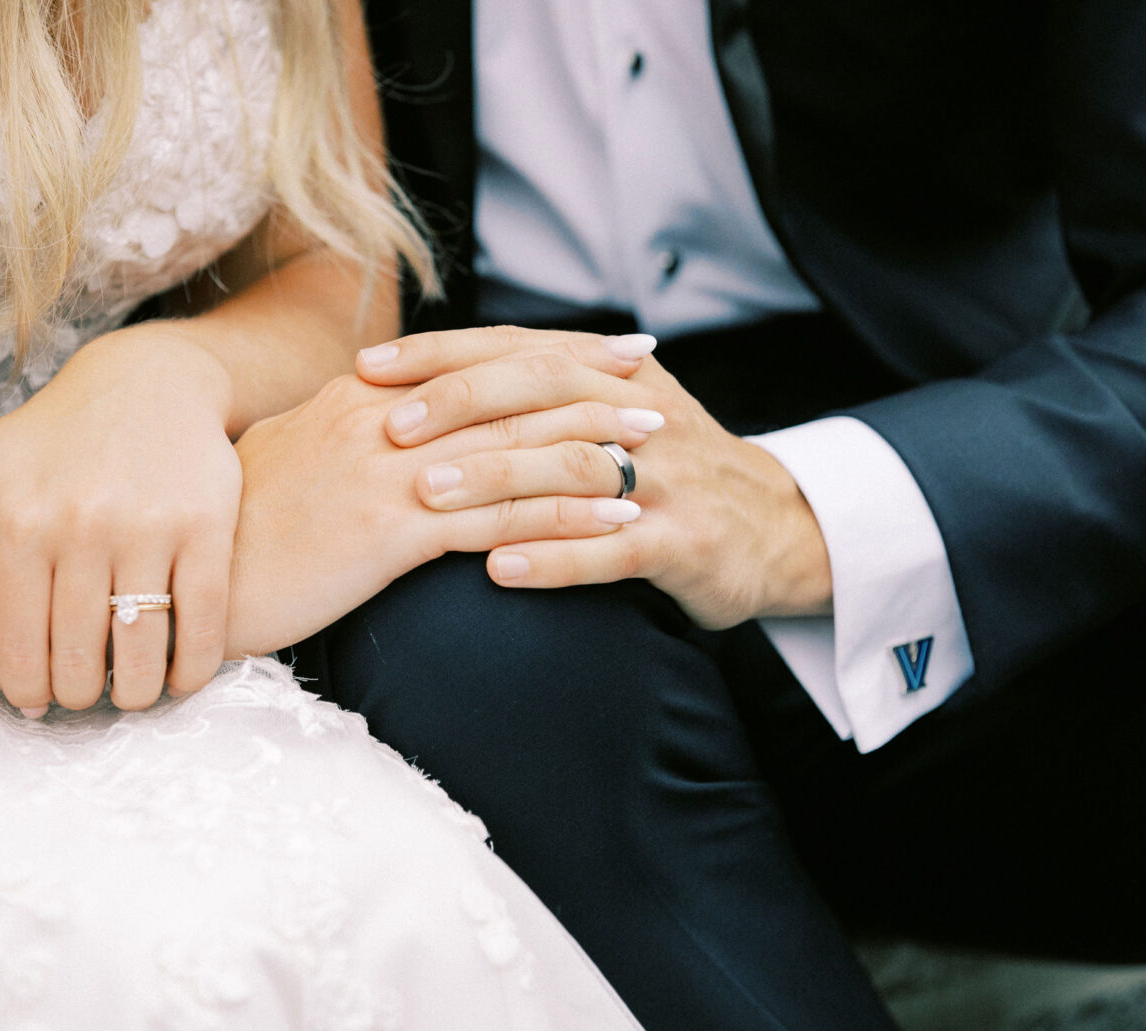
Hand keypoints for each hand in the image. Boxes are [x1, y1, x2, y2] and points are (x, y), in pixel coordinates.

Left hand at [0, 321, 241, 711]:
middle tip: (85, 696)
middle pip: (80, 655)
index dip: (28, 689)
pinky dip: (195, 664)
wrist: (149, 380)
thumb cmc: (57, 434)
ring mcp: (149, 527)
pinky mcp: (206, 526)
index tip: (37, 701)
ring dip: (138, 690)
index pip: (19, 643)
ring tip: (132, 693)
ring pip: (142, 645)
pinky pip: (203, 618)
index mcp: (20, 522)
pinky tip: (182, 675)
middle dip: (81, 694)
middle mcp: (82, 526)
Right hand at [222, 368, 660, 656]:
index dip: (549, 351)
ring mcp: (387, 475)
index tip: (606, 349)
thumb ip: (354, 433)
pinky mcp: (388, 534)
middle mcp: (382, 421)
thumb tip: (399, 421)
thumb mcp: (295, 457)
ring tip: (654, 448)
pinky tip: (614, 521)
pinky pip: (498, 520)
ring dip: (595, 447)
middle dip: (589, 389)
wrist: (181, 579)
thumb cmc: (238, 528)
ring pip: (515, 451)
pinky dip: (565, 518)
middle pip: (508, 393)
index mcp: (362, 397)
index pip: (476, 360)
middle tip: (653, 386)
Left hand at [358, 325, 832, 628]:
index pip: (518, 347)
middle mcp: (640, 413)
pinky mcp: (685, 542)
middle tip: (387, 429)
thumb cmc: (668, 471)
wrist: (777, 528)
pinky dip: (553, 557)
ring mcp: (667, 478)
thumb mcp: (615, 413)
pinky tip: (497, 570)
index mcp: (614, 373)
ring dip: (494, 481)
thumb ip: (542, 394)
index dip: (441, 353)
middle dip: (459, 405)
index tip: (368, 366)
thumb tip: (428, 379)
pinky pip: (612, 549)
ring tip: (424, 498)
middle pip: (543, 391)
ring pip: (572, 467)